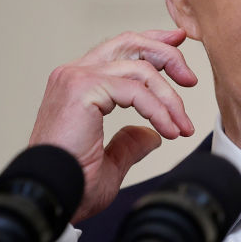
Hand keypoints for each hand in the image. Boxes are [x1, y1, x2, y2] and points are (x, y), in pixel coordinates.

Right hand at [28, 29, 197, 222]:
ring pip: (140, 69)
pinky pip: (136, 91)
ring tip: (183, 126)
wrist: (50, 198)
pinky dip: (159, 110)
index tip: (178, 44)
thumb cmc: (72, 185)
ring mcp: (76, 78)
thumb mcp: (110, 162)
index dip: (153, 43)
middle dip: (168, 55)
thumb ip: (129, 144)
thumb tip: (151, 135)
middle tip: (190, 79)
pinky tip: (170, 131)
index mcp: (78, 84)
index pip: (120, 48)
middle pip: (131, 43)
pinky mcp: (83, 88)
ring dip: (170, 98)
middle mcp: (74, 74)